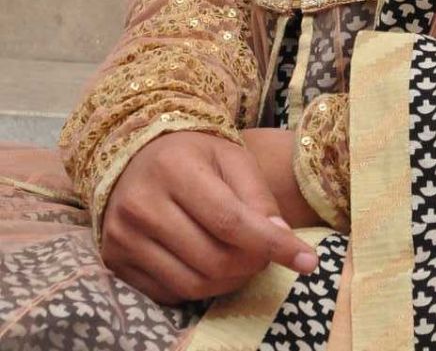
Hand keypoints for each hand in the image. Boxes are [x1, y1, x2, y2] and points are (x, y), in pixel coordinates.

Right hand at [101, 129, 318, 305]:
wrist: (136, 155)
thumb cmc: (193, 154)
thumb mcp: (232, 158)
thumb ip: (258, 196)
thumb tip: (279, 239)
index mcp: (174, 170)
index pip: (230, 221)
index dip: (272, 246)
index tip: (308, 261)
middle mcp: (142, 205)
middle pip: (213, 258)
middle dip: (251, 264)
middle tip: (266, 254)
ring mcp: (123, 237)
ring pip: (192, 284)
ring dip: (229, 282)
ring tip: (242, 261)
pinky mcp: (115, 262)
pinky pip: (168, 294)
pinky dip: (199, 288)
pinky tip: (208, 265)